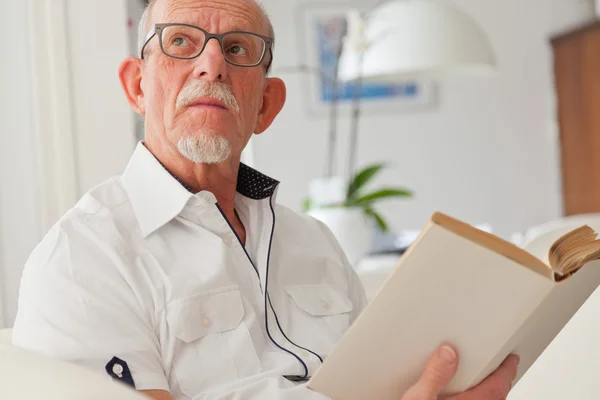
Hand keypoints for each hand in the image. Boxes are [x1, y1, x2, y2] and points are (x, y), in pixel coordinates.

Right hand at [401, 344, 519, 399]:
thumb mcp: (419, 399)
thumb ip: (434, 375)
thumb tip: (449, 353)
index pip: (498, 386)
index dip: (506, 370)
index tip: (510, 360)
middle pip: (497, 399)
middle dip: (499, 386)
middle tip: (501, 372)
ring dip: (490, 399)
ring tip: (484, 389)